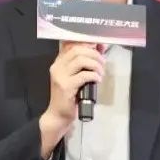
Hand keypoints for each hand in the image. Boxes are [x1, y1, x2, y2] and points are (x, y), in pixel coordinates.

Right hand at [39, 42, 104, 158]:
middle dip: (94, 54)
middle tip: (103, 63)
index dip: (88, 43)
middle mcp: (57, 66)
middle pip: (78, 50)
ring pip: (81, 60)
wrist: (58, 115)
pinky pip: (84, 75)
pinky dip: (94, 75)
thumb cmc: (69, 96)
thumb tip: (99, 50)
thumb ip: (84, 65)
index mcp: (59, 62)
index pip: (72, 45)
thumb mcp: (74, 77)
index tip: (100, 47)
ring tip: (100, 73)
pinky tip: (97, 80)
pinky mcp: (65, 86)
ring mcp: (60, 76)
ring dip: (95, 65)